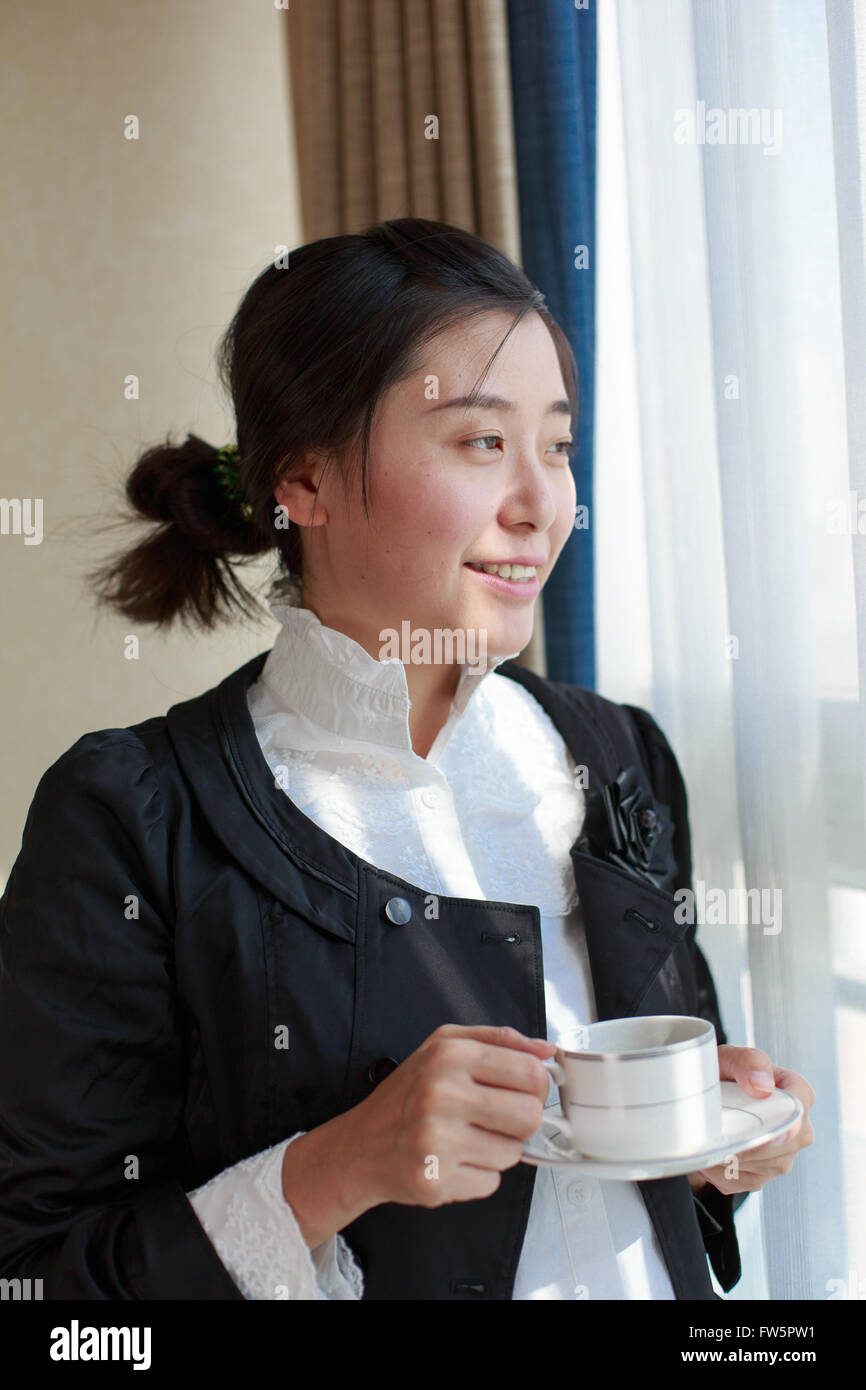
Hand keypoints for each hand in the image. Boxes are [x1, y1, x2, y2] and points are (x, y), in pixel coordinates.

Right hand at [341, 1023, 555, 1210]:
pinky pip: (491, 1182)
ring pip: (513, 1153)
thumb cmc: (408, 1094)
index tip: (525, 1091)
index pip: (530, 1073)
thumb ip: (500, 1040)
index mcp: (449, 1055)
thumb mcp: (445, 1047)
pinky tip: (454, 1160)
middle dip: (520, 1121)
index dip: (537, 1086)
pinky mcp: (435, 1180)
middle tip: (498, 1118)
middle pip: (529, 1116)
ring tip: (468, 1138)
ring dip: (498, 1149)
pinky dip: (479, 1175)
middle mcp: (442, 1095)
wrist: (361, 1146)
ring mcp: (437, 1141)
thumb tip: (546, 1051)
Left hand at [687, 1044, 814, 1198]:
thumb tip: (762, 1085)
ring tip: (710, 1132)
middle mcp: (798, 1130)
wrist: (710, 1101)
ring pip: (755, 1164)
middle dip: (744, 1137)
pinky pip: (737, 1179)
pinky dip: (717, 1168)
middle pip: (777, 1145)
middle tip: (717, 1125)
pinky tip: (711, 1148)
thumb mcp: (729, 1058)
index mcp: (797, 1093)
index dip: (788, 1123)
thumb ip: (747, 1062)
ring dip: (727, 1152)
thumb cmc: (725, 1075)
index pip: (801, 1107)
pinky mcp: (761, 1177)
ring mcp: (782, 1157)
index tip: (773, 1134)